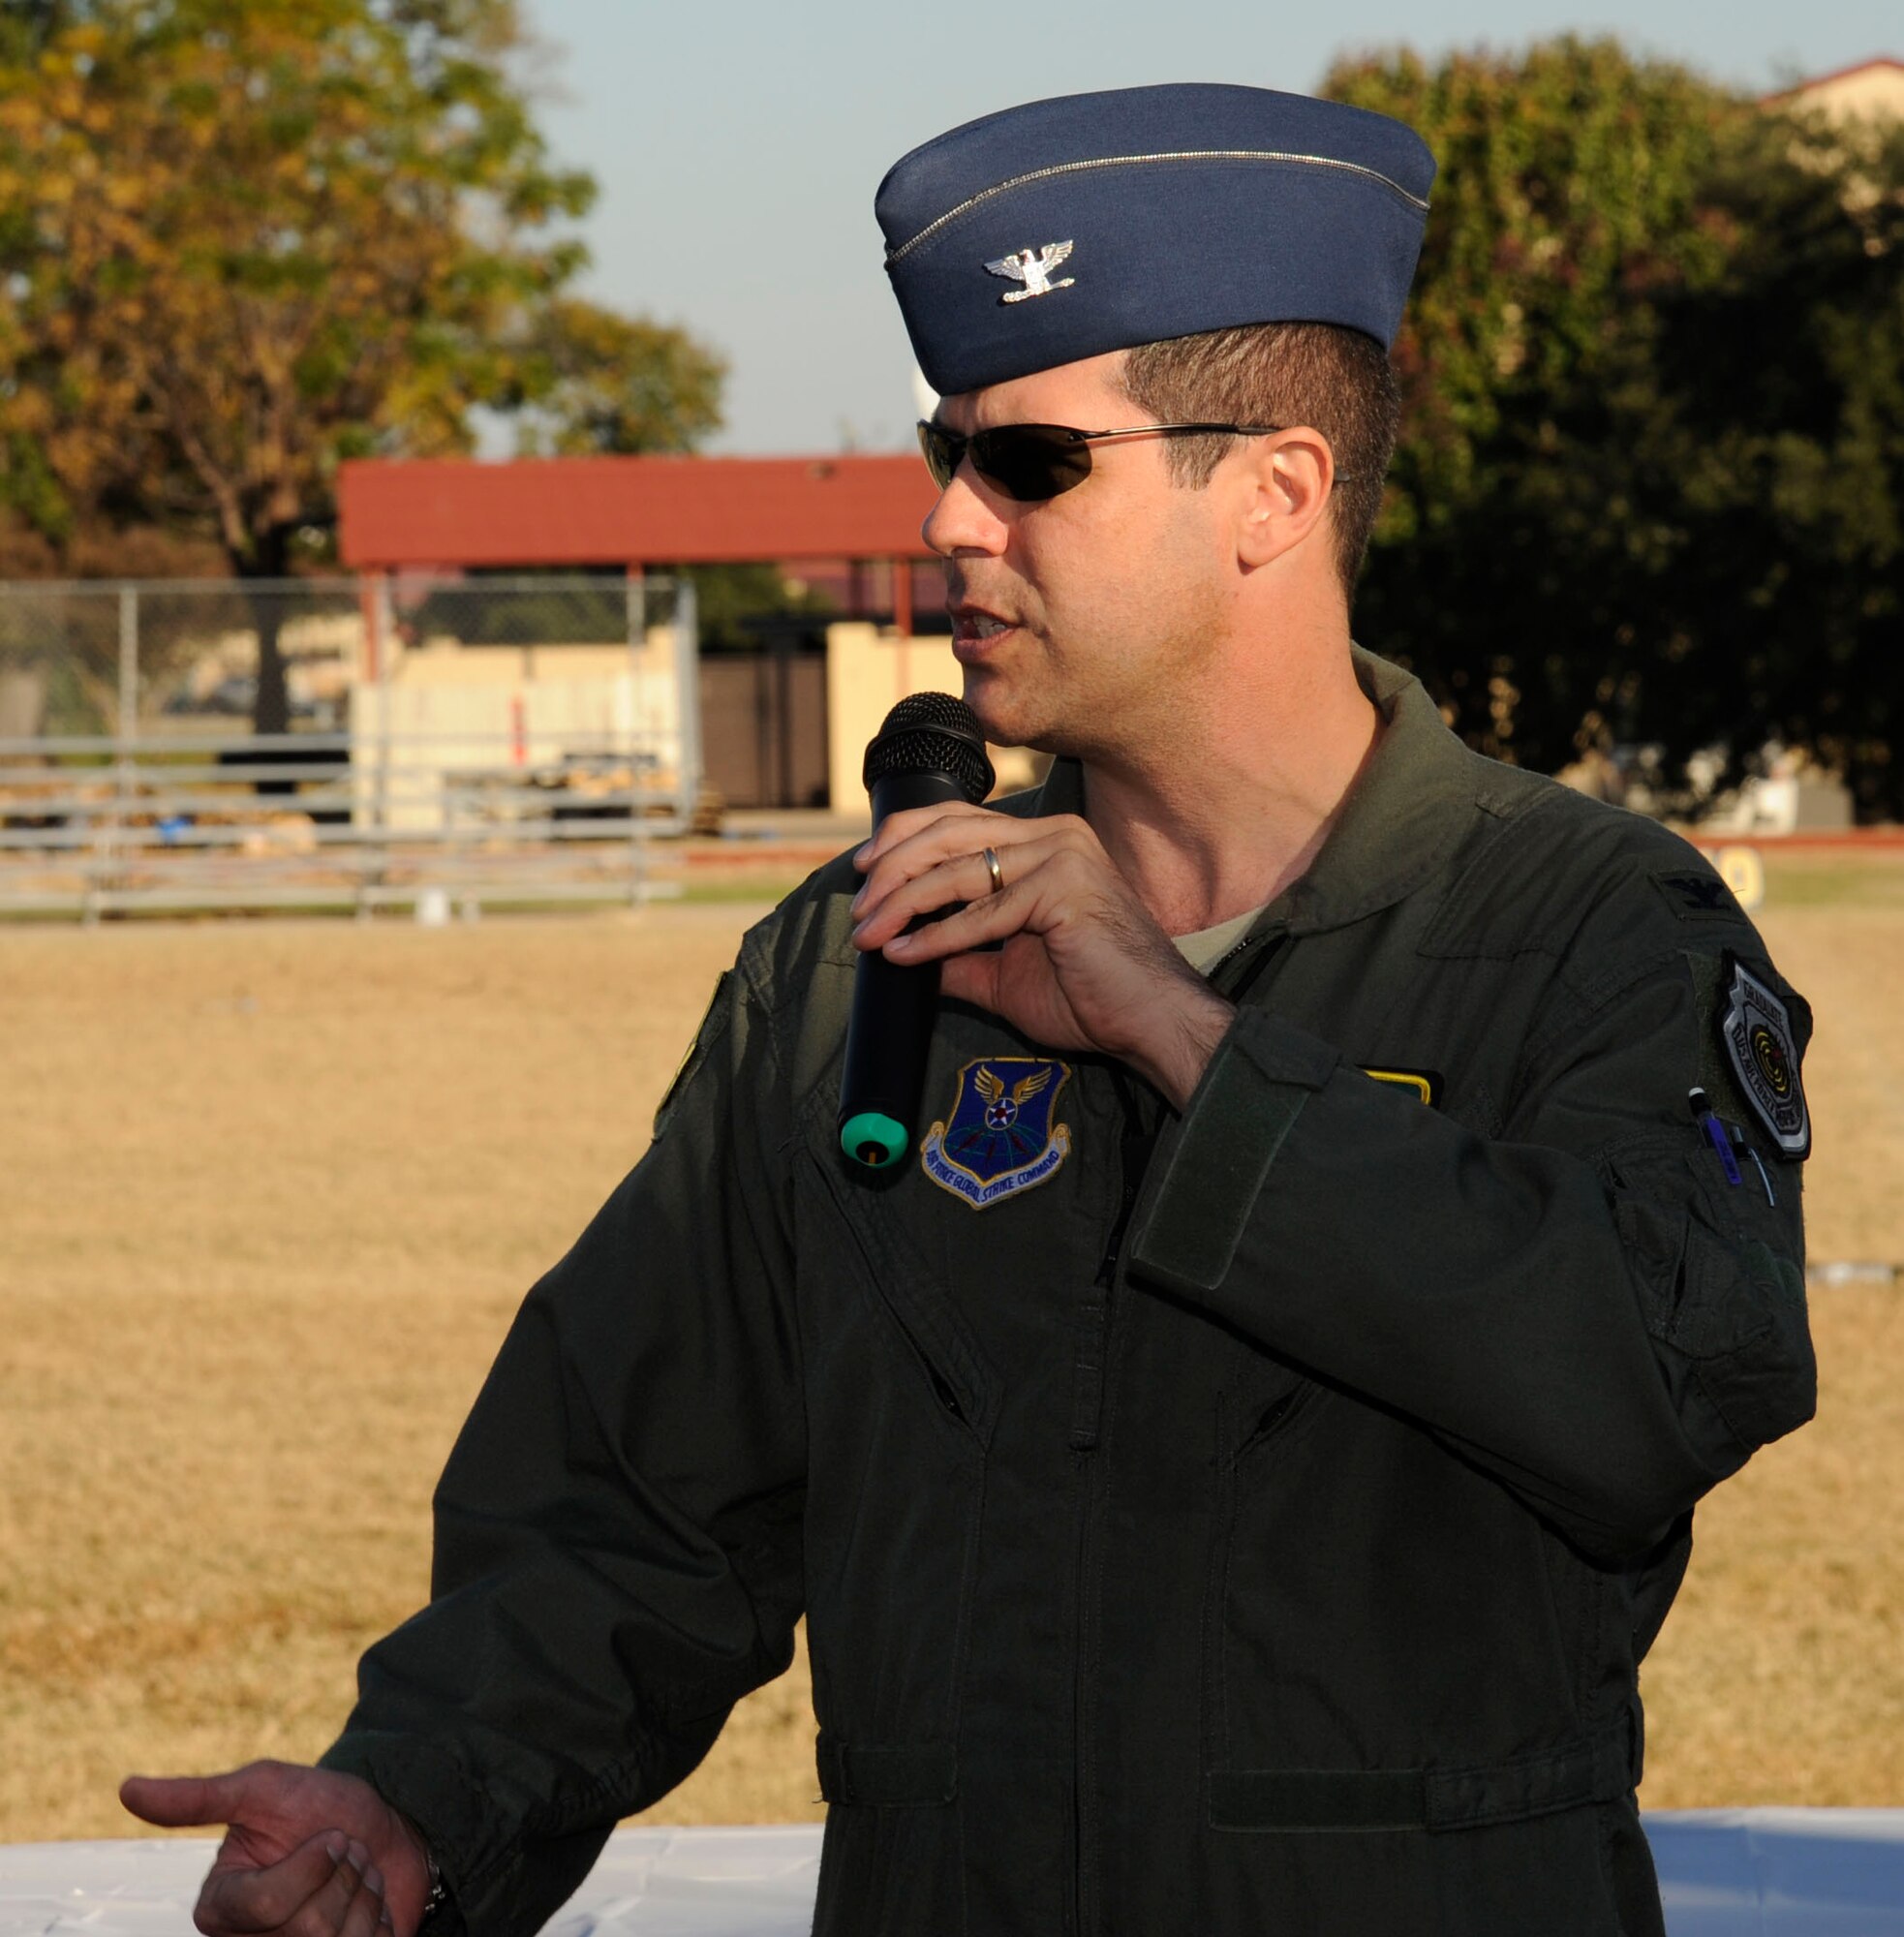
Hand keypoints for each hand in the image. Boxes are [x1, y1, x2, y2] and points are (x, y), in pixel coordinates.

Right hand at [120, 1761, 432, 1936]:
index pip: (268, 1905)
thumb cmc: (318, 1806)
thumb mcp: (263, 1789)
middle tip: (343, 1854)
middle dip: (345, 1876)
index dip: (315, 1863)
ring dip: (366, 1895)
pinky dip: (381, 1921)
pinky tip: (370, 1908)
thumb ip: (199, 1799)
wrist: (385, 1825)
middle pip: (309, 1928)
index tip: (329, 1834)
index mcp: (221, 1907)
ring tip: (357, 1876)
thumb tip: (125, 1789)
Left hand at [849, 804, 1234, 1110]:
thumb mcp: (1005, 972)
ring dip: (902, 904)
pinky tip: (905, 951)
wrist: (1150, 1022)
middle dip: (891, 871)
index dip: (901, 839)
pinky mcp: (1064, 886)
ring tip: (869, 934)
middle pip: (948, 833)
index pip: (957, 819)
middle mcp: (1053, 834)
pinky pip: (983, 911)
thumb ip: (958, 954)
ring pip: (958, 869)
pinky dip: (937, 934)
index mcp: (1044, 840)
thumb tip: (901, 951)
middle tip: (858, 911)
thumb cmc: (1090, 997)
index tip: (862, 873)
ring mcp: (1062, 854)